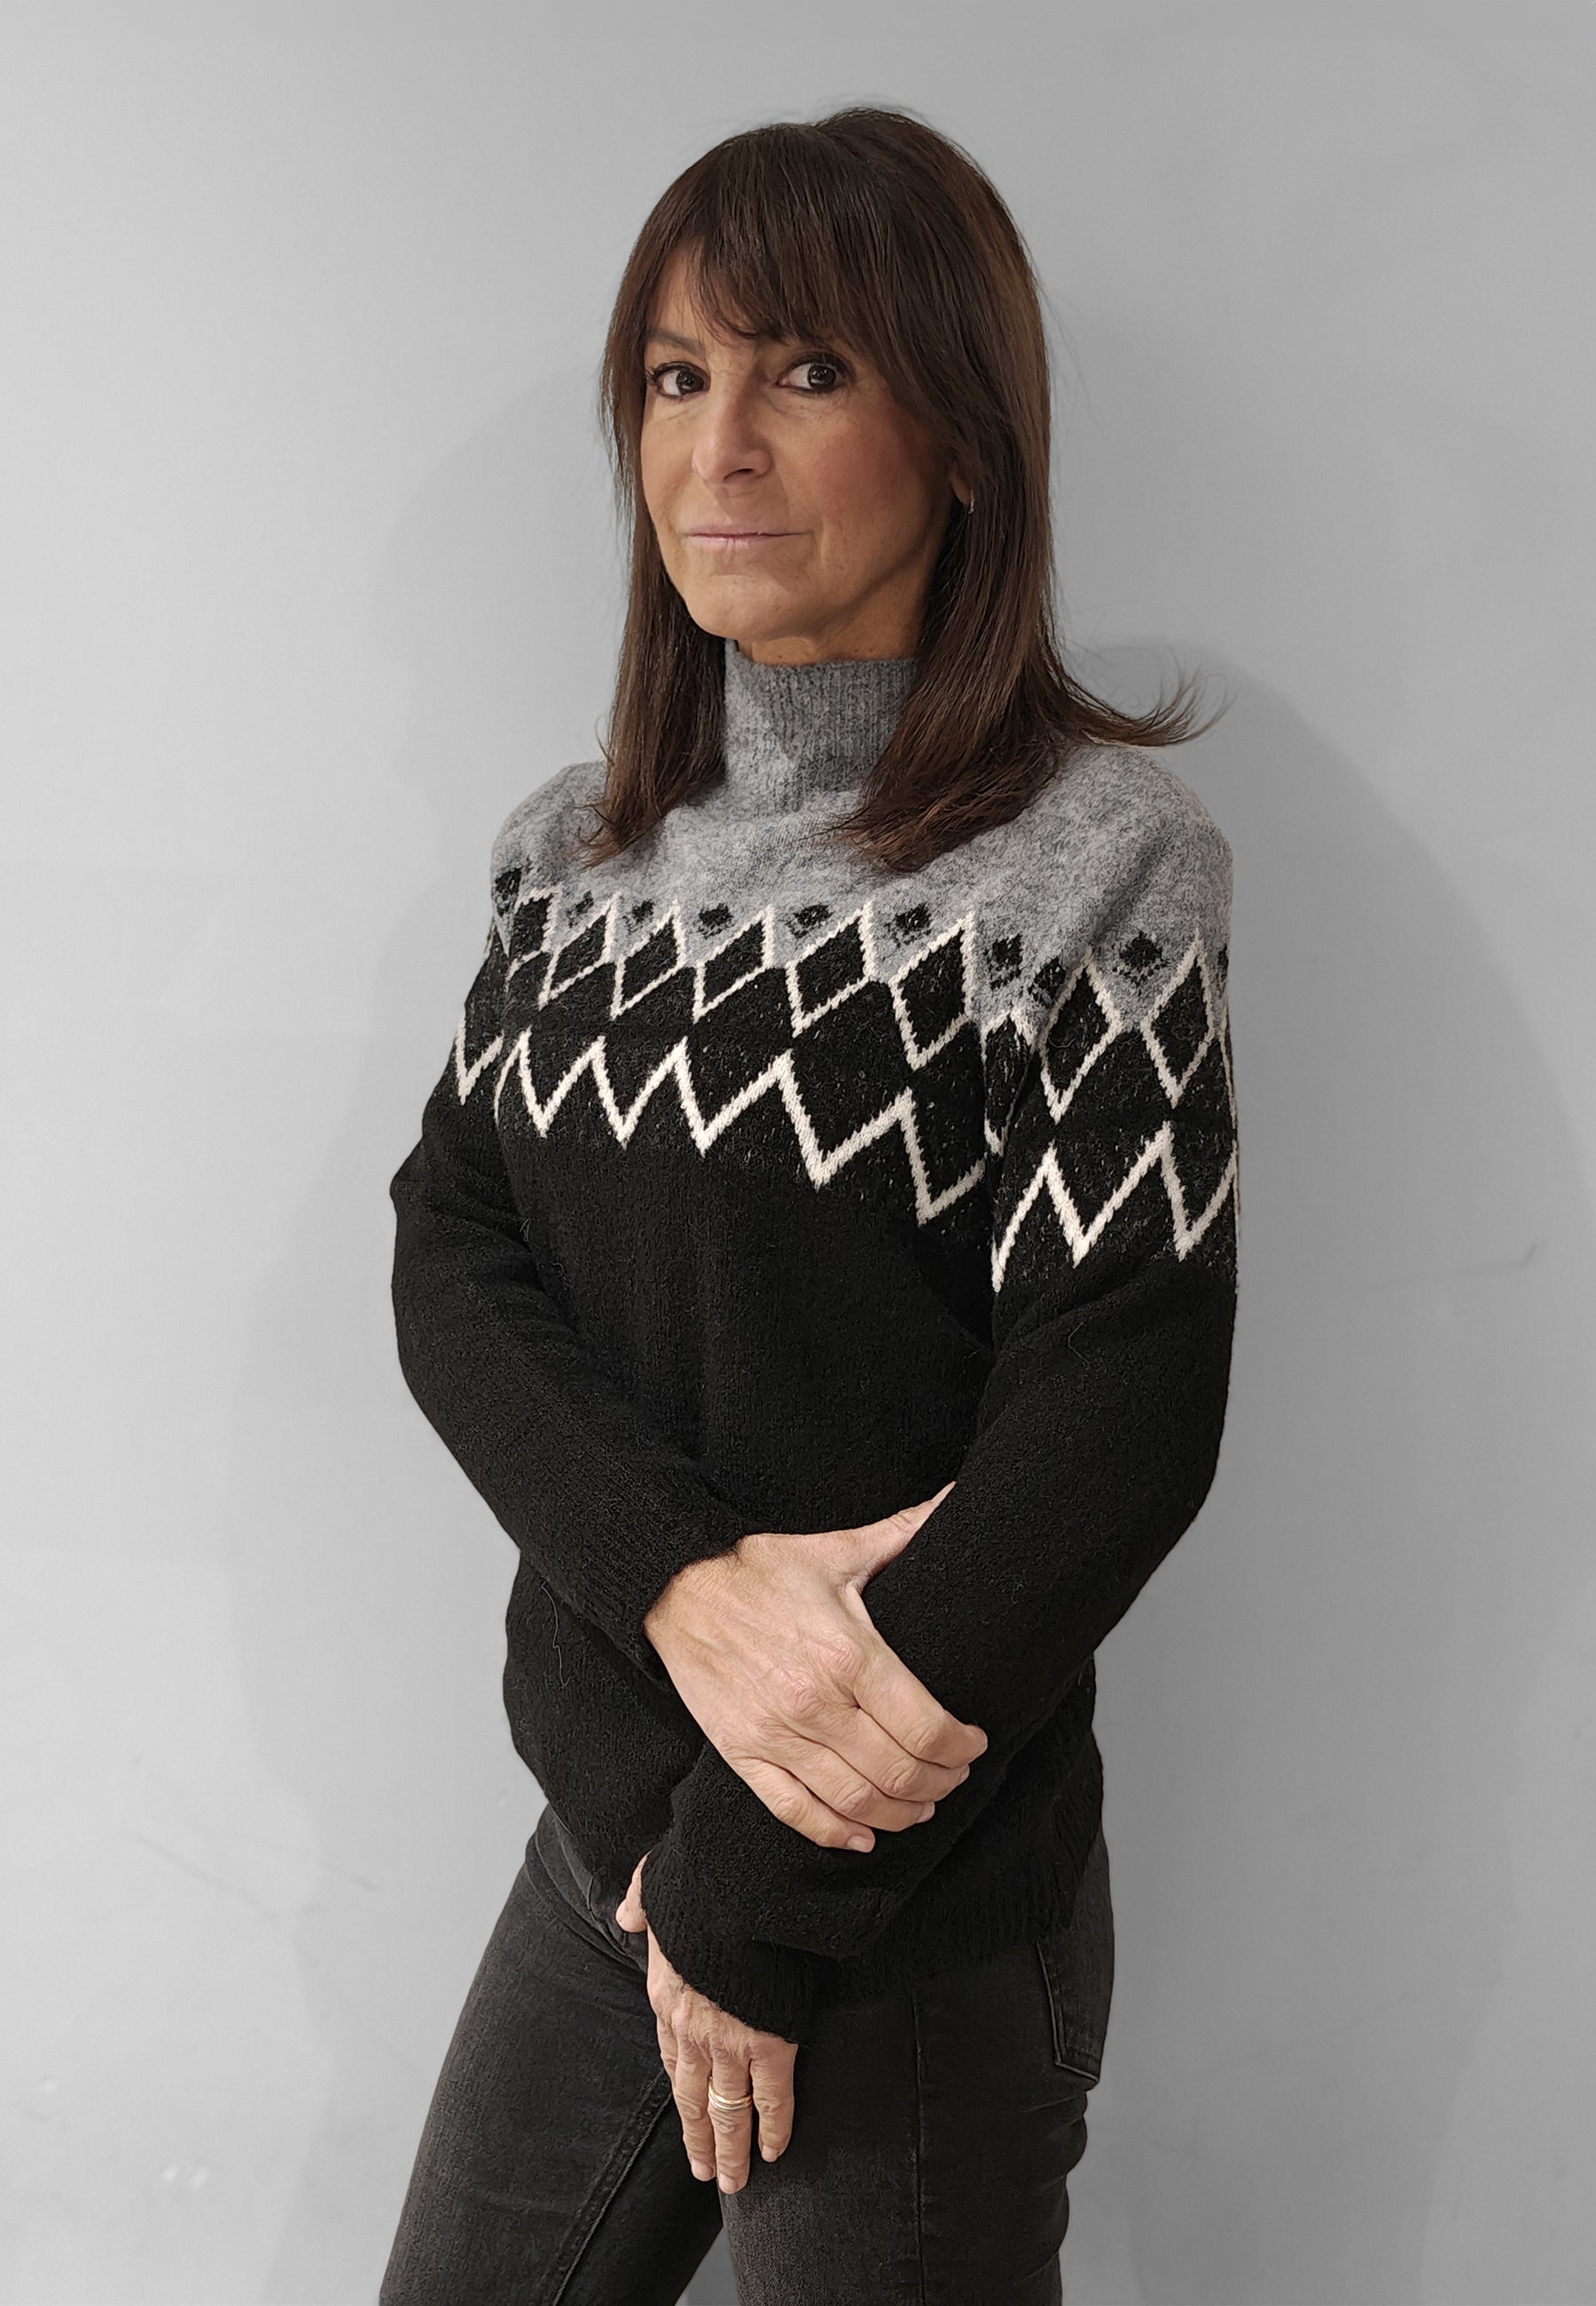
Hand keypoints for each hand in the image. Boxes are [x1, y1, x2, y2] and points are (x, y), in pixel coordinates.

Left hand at [615, 1850, 795, 2193]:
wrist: (735, 1885)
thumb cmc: (699, 1879)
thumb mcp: (656, 1886)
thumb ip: (642, 1902)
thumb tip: (628, 1912)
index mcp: (665, 1994)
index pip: (671, 2057)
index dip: (681, 2091)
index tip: (687, 2116)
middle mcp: (690, 2028)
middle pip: (694, 2098)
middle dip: (701, 2140)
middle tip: (707, 2173)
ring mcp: (728, 2040)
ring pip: (728, 2109)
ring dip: (732, 2149)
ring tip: (735, 2181)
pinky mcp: (768, 2040)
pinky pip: (773, 2097)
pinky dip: (774, 2126)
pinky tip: (775, 2151)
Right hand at [642, 1480, 988, 1851]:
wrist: (676, 1586)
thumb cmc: (760, 1569)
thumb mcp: (836, 1550)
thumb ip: (902, 1533)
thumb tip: (957, 1498)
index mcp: (848, 1653)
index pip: (927, 1727)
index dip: (962, 1747)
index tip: (974, 1744)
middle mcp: (816, 1703)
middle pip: (900, 1772)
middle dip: (941, 1782)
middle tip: (955, 1774)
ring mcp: (776, 1735)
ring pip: (857, 1801)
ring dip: (901, 1812)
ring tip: (922, 1804)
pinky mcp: (742, 1754)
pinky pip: (797, 1813)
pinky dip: (837, 1834)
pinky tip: (864, 1834)